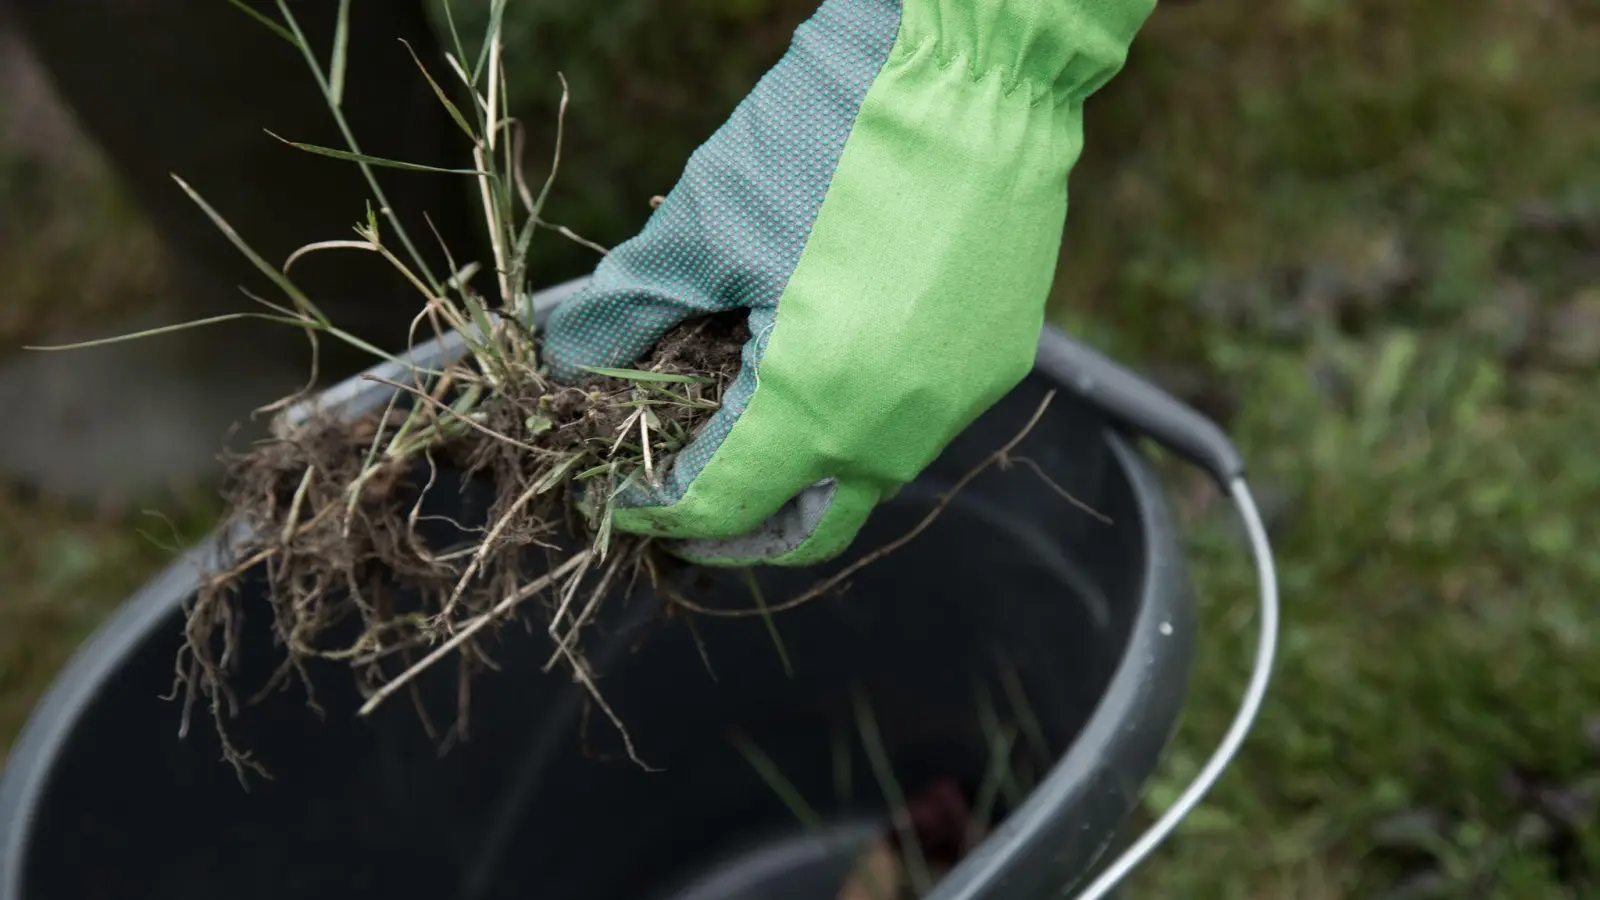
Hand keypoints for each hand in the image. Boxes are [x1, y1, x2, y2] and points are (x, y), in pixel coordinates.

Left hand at [544, 0, 1154, 565]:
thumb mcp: (703, 224)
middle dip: (728, 533)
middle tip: (675, 509)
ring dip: (793, 482)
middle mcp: (895, 430)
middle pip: (799, 532)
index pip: (713, 505)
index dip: (646, 510)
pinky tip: (820, 370)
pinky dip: (853, 426)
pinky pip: (912, 427)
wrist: (974, 64)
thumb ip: (624, 310)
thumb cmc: (831, 132)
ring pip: (862, 484)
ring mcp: (955, 403)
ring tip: (739, 438)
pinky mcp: (995, 364)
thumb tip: (563, 356)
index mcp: (815, 405)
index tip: (608, 497)